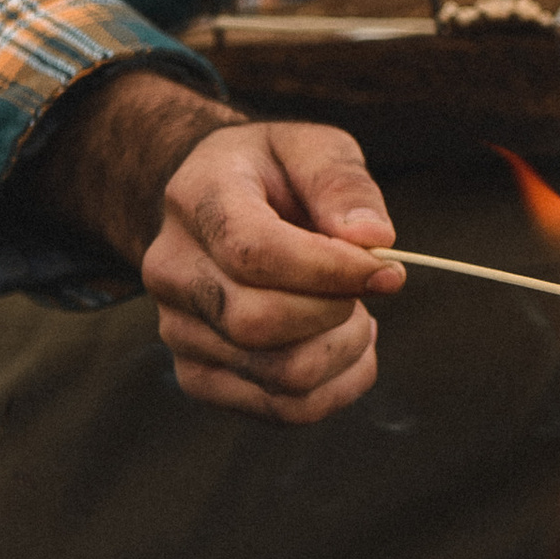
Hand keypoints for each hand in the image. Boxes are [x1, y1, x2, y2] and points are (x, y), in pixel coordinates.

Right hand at [143, 119, 409, 422]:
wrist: (214, 207)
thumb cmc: (272, 175)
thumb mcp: (311, 147)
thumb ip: (342, 182)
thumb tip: (373, 239)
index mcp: (195, 200)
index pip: (254, 252)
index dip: (330, 270)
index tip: (387, 269)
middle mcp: (172, 271)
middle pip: (258, 323)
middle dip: (338, 312)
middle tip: (371, 287)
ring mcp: (178, 330)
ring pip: (279, 376)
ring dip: (345, 350)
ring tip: (357, 313)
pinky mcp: (199, 377)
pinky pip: (281, 410)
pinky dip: (336, 388)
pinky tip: (344, 346)